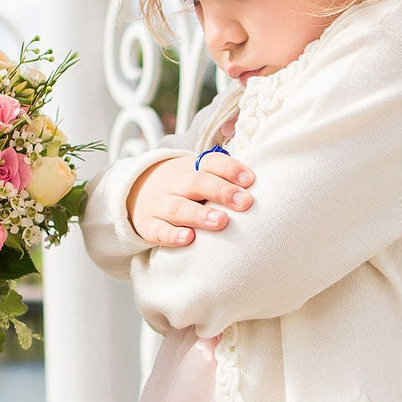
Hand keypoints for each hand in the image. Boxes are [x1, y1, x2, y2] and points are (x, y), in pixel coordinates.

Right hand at [129, 151, 253, 246]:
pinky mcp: (149, 225)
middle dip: (222, 192)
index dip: (231, 169)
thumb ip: (224, 179)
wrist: (134, 194)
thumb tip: (267, 185)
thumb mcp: (197, 176)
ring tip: (222, 222)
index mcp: (191, 168)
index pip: (211, 162)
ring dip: (201, 215)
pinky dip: (173, 235)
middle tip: (244, 203)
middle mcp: (175, 184)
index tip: (250, 181)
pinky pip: (159, 231)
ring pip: (179, 207)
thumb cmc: (182, 189)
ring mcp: (160, 204)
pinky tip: (188, 239)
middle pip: (197, 183)